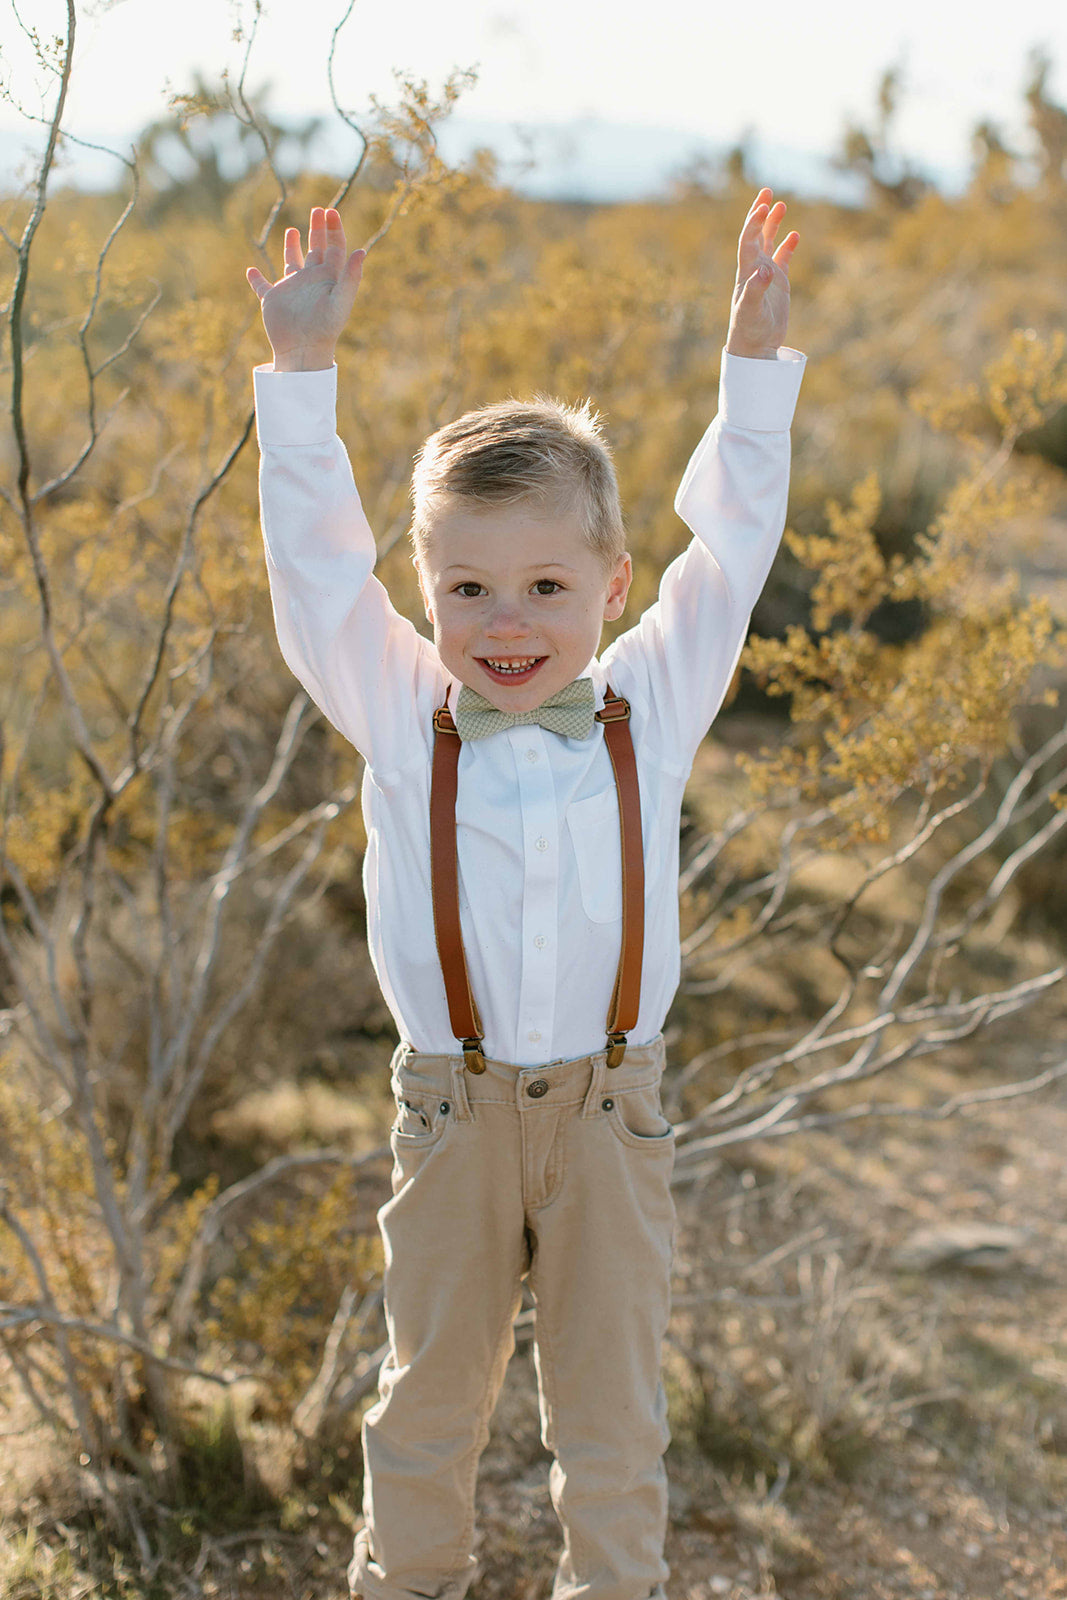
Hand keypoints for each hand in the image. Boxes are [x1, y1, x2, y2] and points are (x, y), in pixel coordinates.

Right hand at [246, 207, 365, 370]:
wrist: (304, 351)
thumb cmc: (325, 328)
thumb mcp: (340, 300)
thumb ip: (351, 277)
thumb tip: (362, 251)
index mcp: (328, 278)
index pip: (334, 248)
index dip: (334, 229)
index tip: (331, 211)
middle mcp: (311, 280)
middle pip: (316, 248)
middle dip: (318, 229)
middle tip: (318, 210)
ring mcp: (292, 289)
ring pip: (292, 262)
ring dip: (292, 247)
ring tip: (291, 230)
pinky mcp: (273, 300)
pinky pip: (262, 286)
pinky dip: (256, 279)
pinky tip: (251, 271)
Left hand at [725, 187, 798, 359]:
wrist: (755, 347)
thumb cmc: (749, 330)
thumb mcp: (751, 311)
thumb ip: (756, 290)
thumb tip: (765, 270)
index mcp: (746, 272)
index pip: (748, 241)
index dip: (754, 223)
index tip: (762, 207)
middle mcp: (754, 269)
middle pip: (755, 234)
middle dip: (760, 213)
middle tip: (766, 191)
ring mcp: (767, 274)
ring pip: (768, 242)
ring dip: (773, 224)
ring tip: (781, 204)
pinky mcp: (778, 283)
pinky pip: (782, 258)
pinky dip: (787, 246)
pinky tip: (794, 235)